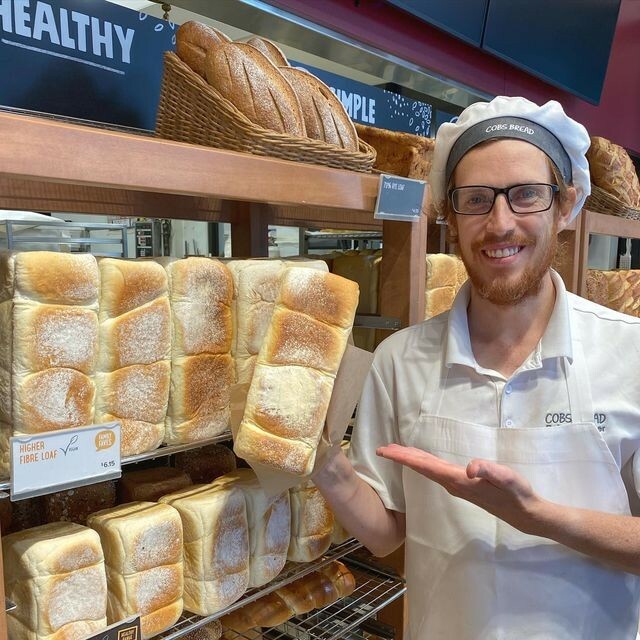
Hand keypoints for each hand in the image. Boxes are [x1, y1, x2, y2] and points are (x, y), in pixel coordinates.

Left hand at [376, 444, 543, 533]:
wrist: (526, 514)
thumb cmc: (517, 494)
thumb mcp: (507, 479)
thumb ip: (489, 471)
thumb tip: (470, 467)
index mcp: (457, 480)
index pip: (424, 466)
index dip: (404, 457)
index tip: (385, 451)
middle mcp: (452, 483)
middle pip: (421, 467)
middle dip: (401, 457)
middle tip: (381, 448)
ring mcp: (457, 485)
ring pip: (427, 470)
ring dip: (411, 460)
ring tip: (396, 452)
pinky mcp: (463, 485)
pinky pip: (436, 471)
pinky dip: (424, 463)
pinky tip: (424, 461)